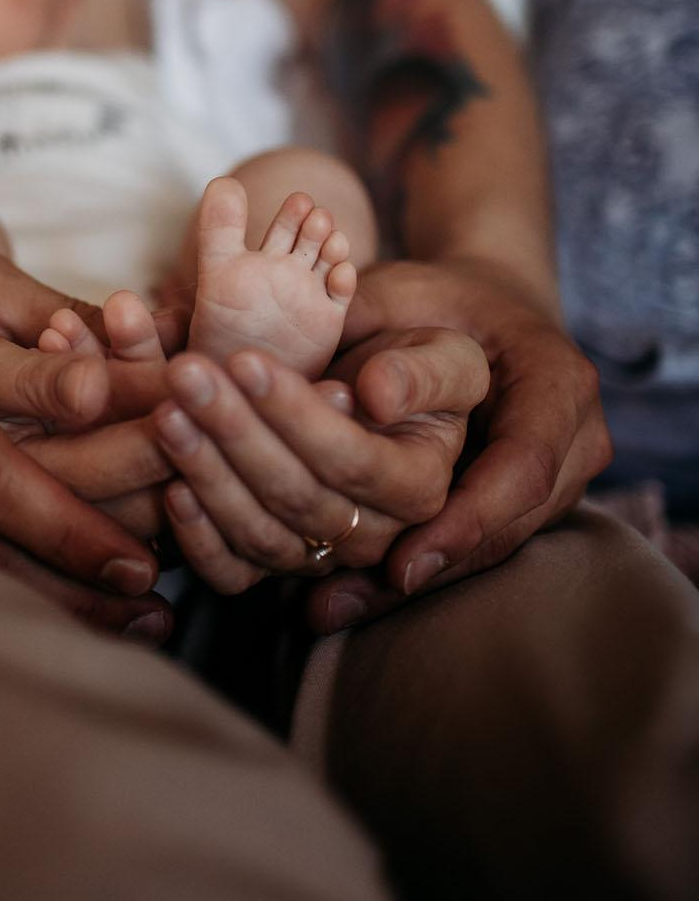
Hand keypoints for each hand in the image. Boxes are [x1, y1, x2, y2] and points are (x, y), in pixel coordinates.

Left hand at [152, 326, 486, 594]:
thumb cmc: (415, 364)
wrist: (382, 385)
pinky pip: (233, 572)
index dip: (296, 415)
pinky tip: (169, 487)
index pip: (353, 460)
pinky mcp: (274, 561)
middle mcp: (374, 535)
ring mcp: (320, 555)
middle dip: (236, 431)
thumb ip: (423, 375)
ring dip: (207, 473)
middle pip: (298, 496)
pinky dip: (197, 539)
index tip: (245, 360)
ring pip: (260, 533)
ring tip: (167, 412)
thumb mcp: (447, 356)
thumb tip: (378, 396)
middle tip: (187, 374)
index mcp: (420, 487)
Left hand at [305, 257, 610, 632]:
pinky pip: (468, 548)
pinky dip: (406, 571)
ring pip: (487, 549)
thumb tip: (369, 396)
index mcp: (560, 383)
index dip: (468, 517)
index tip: (405, 559)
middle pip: (508, 525)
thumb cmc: (435, 298)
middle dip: (426, 565)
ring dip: (408, 584)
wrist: (478, 313)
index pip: (524, 464)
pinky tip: (337, 599)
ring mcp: (554, 485)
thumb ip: (384, 331)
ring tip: (327, 608)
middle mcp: (573, 444)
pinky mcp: (517, 511)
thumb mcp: (405, 292)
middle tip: (343, 600)